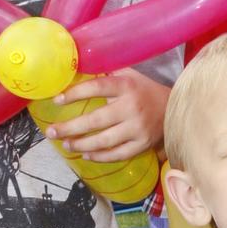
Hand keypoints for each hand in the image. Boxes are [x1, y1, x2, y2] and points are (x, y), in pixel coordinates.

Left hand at [44, 68, 170, 162]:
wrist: (175, 109)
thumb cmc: (145, 90)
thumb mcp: (130, 75)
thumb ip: (107, 73)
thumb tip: (77, 70)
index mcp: (127, 86)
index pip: (97, 87)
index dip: (75, 93)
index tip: (57, 100)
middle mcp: (131, 107)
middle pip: (96, 120)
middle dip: (70, 127)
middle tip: (51, 132)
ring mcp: (138, 128)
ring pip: (104, 141)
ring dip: (81, 144)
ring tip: (66, 144)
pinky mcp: (142, 144)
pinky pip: (117, 154)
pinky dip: (100, 157)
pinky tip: (86, 155)